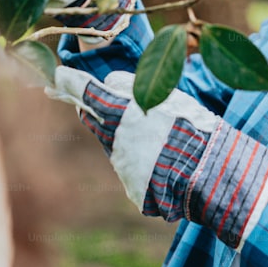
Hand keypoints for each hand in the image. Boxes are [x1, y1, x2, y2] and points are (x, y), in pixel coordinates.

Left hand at [50, 67, 267, 248]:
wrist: (212, 174)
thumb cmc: (193, 127)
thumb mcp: (169, 96)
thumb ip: (134, 87)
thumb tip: (109, 81)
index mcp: (119, 113)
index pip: (84, 92)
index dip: (68, 83)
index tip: (55, 77)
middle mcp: (113, 142)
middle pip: (98, 122)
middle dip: (101, 113)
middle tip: (115, 107)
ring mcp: (122, 168)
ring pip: (120, 148)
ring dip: (134, 142)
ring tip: (168, 141)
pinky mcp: (133, 189)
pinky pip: (136, 172)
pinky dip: (148, 166)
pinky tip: (171, 164)